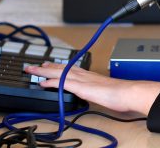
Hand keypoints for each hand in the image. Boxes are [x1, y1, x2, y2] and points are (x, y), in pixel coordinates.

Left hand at [25, 61, 159, 115]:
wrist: (127, 93)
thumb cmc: (121, 94)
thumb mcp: (107, 92)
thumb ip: (100, 92)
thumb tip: (99, 95)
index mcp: (91, 76)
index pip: (71, 69)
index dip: (59, 67)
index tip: (50, 65)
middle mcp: (85, 75)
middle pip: (62, 68)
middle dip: (47, 66)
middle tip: (35, 65)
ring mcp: (82, 80)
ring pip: (59, 72)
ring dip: (44, 71)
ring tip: (32, 70)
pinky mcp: (80, 87)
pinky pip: (62, 83)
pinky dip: (51, 81)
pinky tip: (42, 82)